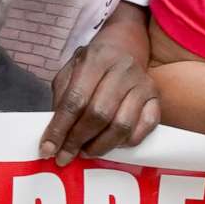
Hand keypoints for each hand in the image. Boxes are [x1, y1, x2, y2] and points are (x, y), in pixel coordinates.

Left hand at [41, 40, 159, 165]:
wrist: (124, 47)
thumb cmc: (92, 66)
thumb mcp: (70, 72)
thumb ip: (61, 100)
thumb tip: (54, 137)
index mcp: (95, 59)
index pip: (75, 100)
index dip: (60, 129)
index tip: (48, 149)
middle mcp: (122, 70)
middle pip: (99, 114)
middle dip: (78, 140)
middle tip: (66, 155)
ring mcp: (142, 84)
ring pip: (122, 125)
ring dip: (101, 146)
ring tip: (86, 151)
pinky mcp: (156, 98)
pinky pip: (144, 128)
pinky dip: (126, 142)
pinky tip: (112, 143)